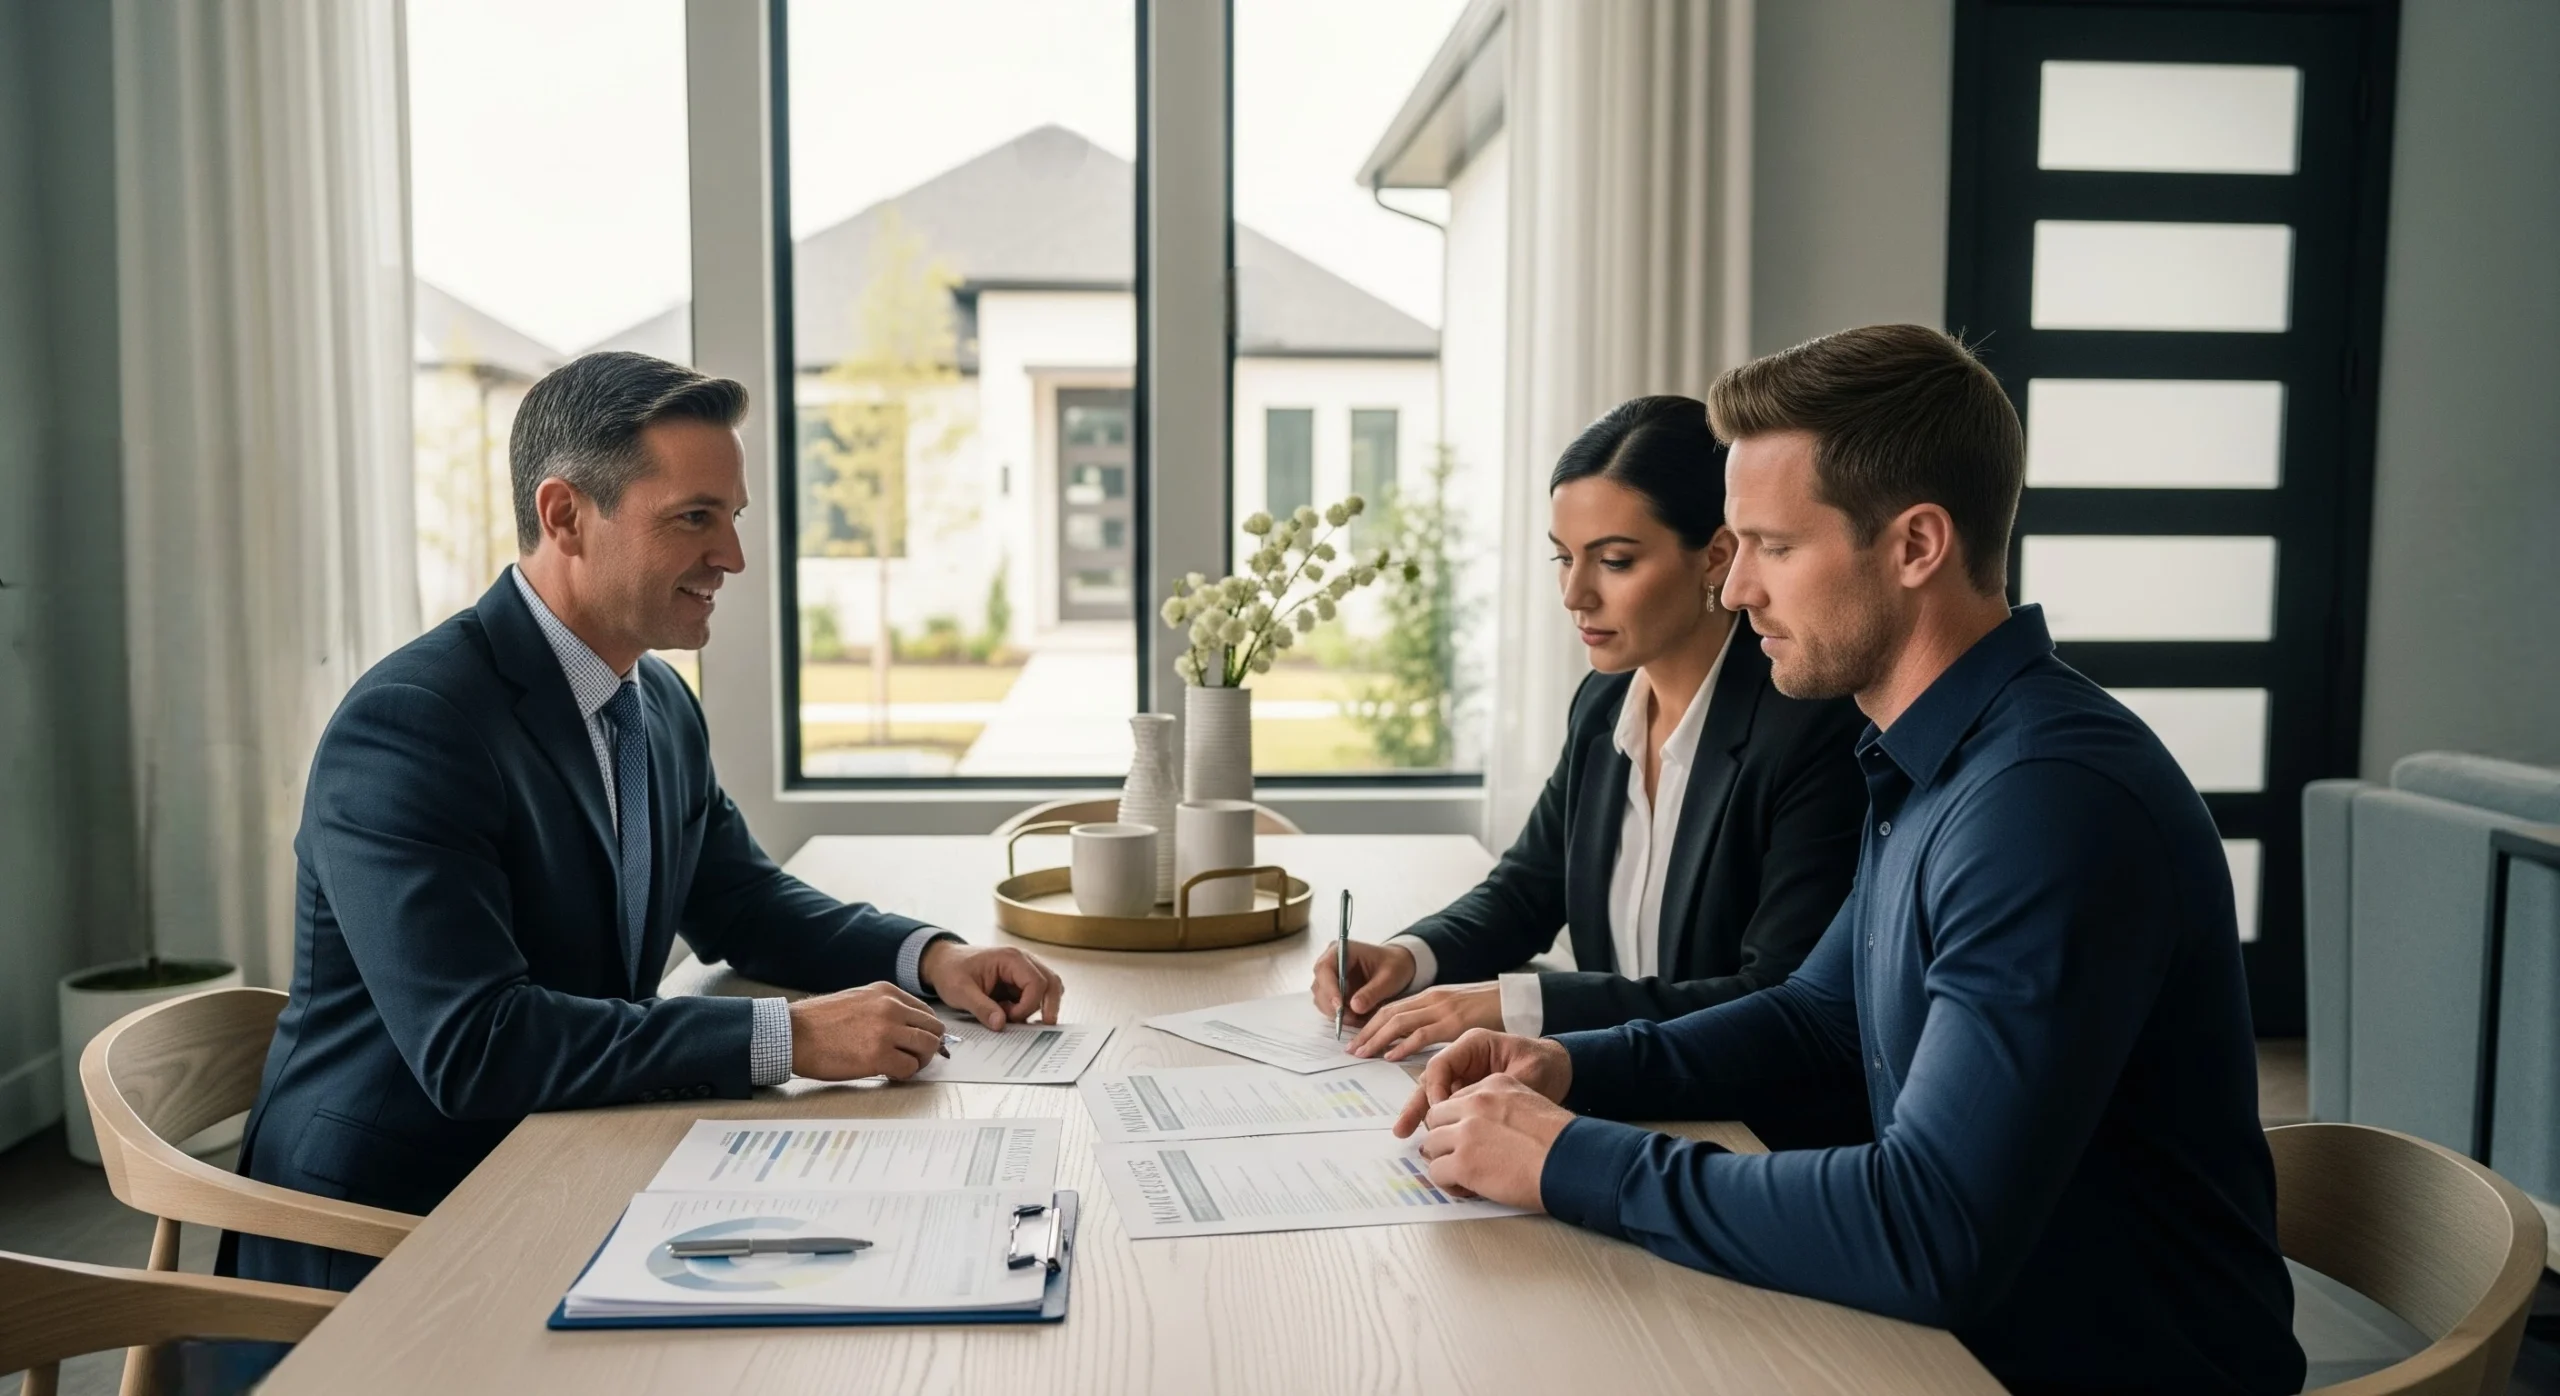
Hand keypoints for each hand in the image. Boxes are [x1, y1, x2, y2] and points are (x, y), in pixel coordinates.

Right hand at [787, 983, 947, 1080]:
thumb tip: (907, 1028)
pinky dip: (902, 1075)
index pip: (926, 1012)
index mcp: (887, 992)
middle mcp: (891, 1007)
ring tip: (900, 1066)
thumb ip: (884, 1009)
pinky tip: (887, 1073)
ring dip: (918, 1062)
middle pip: (934, 1030)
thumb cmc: (818, 1022)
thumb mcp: (858, 1000)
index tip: (917, 1044)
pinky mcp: (878, 1055)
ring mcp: (886, 1030)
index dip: (924, 1032)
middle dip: (927, 1047)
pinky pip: (909, 1068)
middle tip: (912, 1058)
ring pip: (928, 1048)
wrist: (792, 1034)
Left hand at [920, 939, 1063, 1029]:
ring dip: (1042, 1007)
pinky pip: (1037, 994)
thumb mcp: (960, 991)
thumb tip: (1001, 1024)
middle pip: (1051, 983)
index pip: (1036, 983)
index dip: (1028, 1005)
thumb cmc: (951, 971)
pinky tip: (1015, 1016)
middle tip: (1044, 1027)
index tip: (1010, 1019)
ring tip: (1021, 1020)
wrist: (944, 962)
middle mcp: (1023, 961)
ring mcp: (1024, 970)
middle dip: (1049, 1006)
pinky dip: (1032, 1007)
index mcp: (1011, 958)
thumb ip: (981, 1007)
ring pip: (1049, 988)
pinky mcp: (1020, 981)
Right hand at [1309, 940, 1415, 1020]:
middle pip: (1319, 986)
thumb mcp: (1389, 978)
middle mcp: (1331, 962)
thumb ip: (1372, 992)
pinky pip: (1330, 1007)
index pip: (1324, 968)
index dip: (1329, 989)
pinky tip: (1358, 1018)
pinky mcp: (1333, 992)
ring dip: (1337, 1013)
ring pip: (1322, 1000)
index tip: (1340, 1007)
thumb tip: (1354, 1007)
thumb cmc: (1394, 965)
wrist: (1397, 967)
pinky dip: (1342, 1015)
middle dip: (1333, 1006)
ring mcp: (1330, 978)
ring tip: (1359, 1019)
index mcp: (1342, 950)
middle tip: (1353, 1018)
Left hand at [1348, 983, 1503, 1060]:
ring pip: (1398, 1021)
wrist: (1516, 1000)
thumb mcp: (1455, 1011)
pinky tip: (1390, 1055)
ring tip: (1361, 1053)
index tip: (1356, 1038)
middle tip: (1350, 1049)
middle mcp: (1431, 1000)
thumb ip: (1435, 1021)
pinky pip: (1422, 1033)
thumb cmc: (1488, 1009)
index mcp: (1429, 997)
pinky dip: (1403, 1044)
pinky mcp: (1455, 1022)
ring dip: (1376, 1038)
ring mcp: (1442, 1009)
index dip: (1369, 1022)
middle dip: (1366, 1031)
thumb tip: (1415, 1039)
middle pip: (1388, 1013)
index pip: (1390, 1007)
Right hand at [1392, 1028, 1571, 1136]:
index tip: (1440, 1115)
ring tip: (1402, 1133)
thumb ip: (1499, 1092)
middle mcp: (1462, 1057)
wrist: (1560, 1069)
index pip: (1441, 1065)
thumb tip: (1476, 1113)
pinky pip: (1445, 1102)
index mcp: (1473, 1043)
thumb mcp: (1528, 1074)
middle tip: (1402, 1129)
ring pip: (1432, 1092)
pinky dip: (1436, 1118)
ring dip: (1419, 1112)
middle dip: (1416, 1105)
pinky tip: (1427, 1136)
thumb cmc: (1545, 1065)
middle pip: (1430, 1079)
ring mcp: (1462, 1073)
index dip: (1435, 1091)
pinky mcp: (1466, 1089)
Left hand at [1412, 1074, 1574, 1209]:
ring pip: (1430, 1145)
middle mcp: (1475, 1103)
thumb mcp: (1532, 1104)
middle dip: (1444, 1138)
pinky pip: (1436, 1172)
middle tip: (1459, 1157)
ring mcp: (1466, 1132)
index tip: (1469, 1139)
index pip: (1456, 1100)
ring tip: (1464, 1176)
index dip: (1458, 1123)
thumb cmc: (1563, 1141)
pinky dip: (1448, 1184)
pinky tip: (1468, 1189)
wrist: (1573, 1160)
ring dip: (1444, 1162)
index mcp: (1494, 1085)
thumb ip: (1503, 1110)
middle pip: (1436, 1118)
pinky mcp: (1463, 1162)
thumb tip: (1487, 1133)